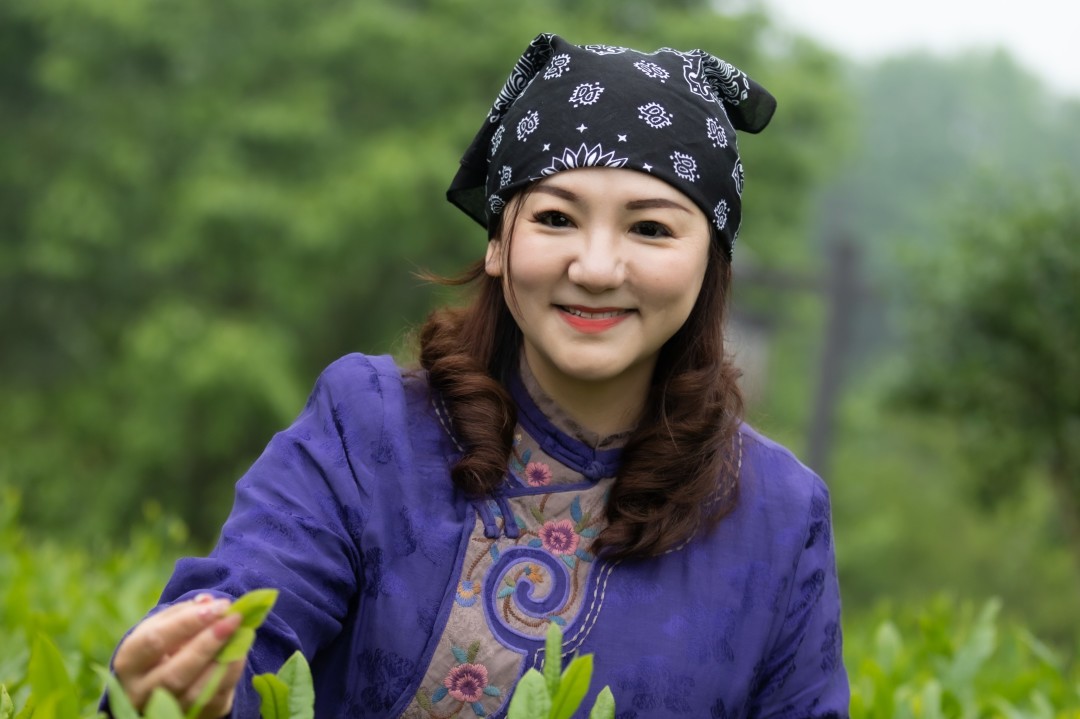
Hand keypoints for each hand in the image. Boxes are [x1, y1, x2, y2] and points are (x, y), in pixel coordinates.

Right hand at [113, 593, 245, 718]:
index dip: (187, 622)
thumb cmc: (165, 644)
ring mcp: (164, 709)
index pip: (154, 641)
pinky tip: (241, 651)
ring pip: (196, 692)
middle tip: (234, 619)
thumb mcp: (165, 624)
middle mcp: (140, 691)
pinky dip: (231, 672)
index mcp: (129, 661)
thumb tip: (209, 602)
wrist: (165, 679)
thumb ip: (184, 611)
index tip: (218, 606)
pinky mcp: (191, 717)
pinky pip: (214, 699)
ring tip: (242, 633)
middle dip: (208, 643)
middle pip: (174, 673)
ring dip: (223, 660)